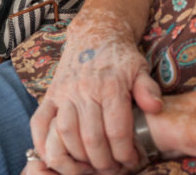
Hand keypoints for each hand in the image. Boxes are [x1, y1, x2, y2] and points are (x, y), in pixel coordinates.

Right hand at [28, 11, 162, 172]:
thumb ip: (148, 90)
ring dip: (77, 157)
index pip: (116, 131)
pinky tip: (53, 156)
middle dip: (103, 162)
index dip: (124, 154)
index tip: (131, 162)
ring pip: (66, 133)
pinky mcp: (50, 94)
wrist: (93, 34)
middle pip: (91, 138)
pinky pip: (40, 121)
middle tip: (112, 169)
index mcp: (110, 87)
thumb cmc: (120, 57)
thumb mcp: (141, 69)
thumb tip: (155, 108)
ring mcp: (64, 93)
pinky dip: (42, 142)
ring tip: (90, 167)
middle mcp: (84, 90)